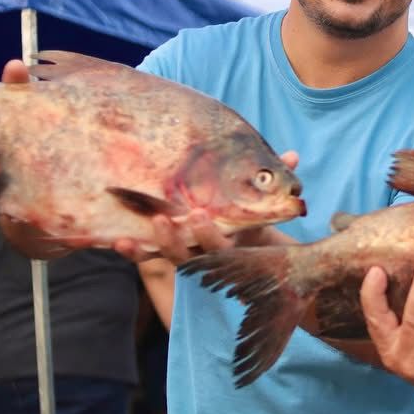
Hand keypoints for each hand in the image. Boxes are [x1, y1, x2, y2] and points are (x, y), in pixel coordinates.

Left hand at [111, 150, 299, 264]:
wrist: (244, 249)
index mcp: (231, 247)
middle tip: (163, 220)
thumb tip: (293, 156)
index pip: (219, 248)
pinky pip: (148, 256)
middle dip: (175, 241)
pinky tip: (120, 242)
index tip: (200, 216)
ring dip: (153, 243)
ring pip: (166, 256)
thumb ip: (276, 178)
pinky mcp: (166, 253)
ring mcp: (186, 255)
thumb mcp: (264, 201)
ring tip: (148, 223)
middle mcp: (206, 255)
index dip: (208, 235)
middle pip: (188, 256)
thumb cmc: (253, 217)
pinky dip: (135, 251)